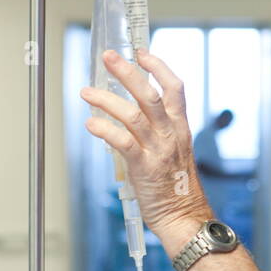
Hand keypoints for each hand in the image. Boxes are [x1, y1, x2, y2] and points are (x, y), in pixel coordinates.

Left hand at [80, 48, 210, 235]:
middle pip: (149, 94)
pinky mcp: (144, 167)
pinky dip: (104, 130)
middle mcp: (170, 135)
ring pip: (132, 114)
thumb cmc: (175, 188)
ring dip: (106, 99)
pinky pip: (122, 142)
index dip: (158, 67)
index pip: (175, 88)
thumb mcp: (174, 152)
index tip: (141, 53)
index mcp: (180, 128)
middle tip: (108, 57)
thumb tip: (130, 116)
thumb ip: (157, 133)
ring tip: (86, 91)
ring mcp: (158, 150)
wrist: (184, 218)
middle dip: (127, 71)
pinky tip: (91, 124)